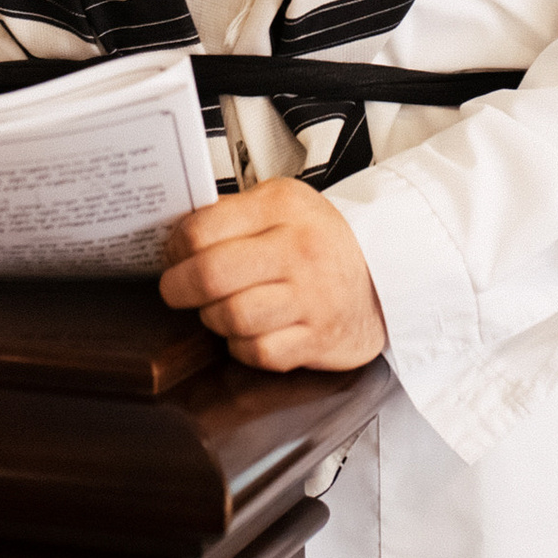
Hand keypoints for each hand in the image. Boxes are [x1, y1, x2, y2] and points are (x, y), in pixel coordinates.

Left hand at [159, 178, 385, 371]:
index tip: (174, 254)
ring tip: (220, 307)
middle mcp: (298, 250)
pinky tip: (249, 331)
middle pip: (210, 275)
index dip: (175, 247)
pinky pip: (257, 352)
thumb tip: (177, 235)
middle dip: (179, 287)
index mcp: (283, 207)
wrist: (382, 276)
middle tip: (177, 288)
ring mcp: (311, 298)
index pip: (202, 229)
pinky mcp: (317, 339)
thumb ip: (233, 213)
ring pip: (230, 318)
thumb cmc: (321, 241)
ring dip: (213, 317)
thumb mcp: (282, 204)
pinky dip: (242, 346)